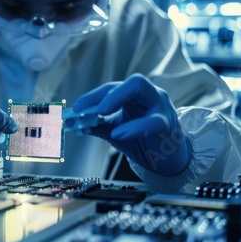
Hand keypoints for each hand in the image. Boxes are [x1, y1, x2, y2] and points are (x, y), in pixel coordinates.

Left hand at [71, 74, 190, 175]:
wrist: (168, 159)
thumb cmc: (142, 140)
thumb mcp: (114, 130)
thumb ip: (95, 125)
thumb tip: (73, 123)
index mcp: (135, 95)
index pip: (113, 88)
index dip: (92, 97)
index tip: (75, 108)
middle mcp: (149, 96)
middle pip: (132, 82)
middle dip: (108, 93)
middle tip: (87, 107)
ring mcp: (160, 108)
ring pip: (143, 89)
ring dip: (118, 98)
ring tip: (100, 112)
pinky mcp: (167, 126)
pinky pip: (151, 122)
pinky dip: (133, 126)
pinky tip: (118, 134)